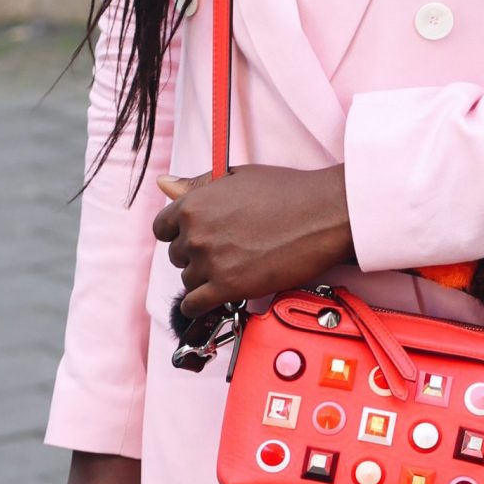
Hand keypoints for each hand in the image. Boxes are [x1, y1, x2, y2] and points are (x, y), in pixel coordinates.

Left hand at [152, 164, 354, 318]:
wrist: (321, 214)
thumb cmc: (286, 192)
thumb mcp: (235, 178)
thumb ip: (197, 185)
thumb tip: (163, 184)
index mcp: (193, 204)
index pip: (162, 228)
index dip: (180, 234)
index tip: (197, 238)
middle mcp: (195, 233)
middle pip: (177, 256)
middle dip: (196, 256)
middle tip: (225, 254)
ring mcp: (210, 262)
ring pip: (189, 281)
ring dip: (205, 280)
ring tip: (231, 272)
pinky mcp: (228, 287)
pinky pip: (194, 305)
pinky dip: (199, 306)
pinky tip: (212, 299)